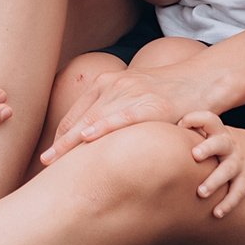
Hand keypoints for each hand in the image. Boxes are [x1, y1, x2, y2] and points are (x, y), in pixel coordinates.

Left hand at [39, 59, 215, 165]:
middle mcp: (113, 84)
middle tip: (43, 164)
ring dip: (72, 142)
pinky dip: (103, 128)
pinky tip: (86, 138)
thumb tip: (91, 138)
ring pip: (94, 119)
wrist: (201, 81)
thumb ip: (112, 111)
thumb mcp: (132, 96)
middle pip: (79, 118)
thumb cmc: (165, 94)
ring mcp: (131, 92)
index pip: (76, 114)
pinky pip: (122, 118)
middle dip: (61, 143)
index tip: (50, 157)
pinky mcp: (151, 104)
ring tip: (55, 162)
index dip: (61, 137)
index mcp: (105, 83)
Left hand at [181, 112, 244, 217]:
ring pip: (227, 171)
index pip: (209, 120)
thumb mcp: (212, 134)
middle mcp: (229, 146)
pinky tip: (216, 213)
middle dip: (208, 148)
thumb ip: (192, 132)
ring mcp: (238, 163)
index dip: (196, 119)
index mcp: (219, 133)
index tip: (181, 124)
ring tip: (201, 193)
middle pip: (220, 144)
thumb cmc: (223, 144)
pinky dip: (228, 203)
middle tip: (195, 156)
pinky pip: (237, 192)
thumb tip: (155, 130)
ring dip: (214, 182)